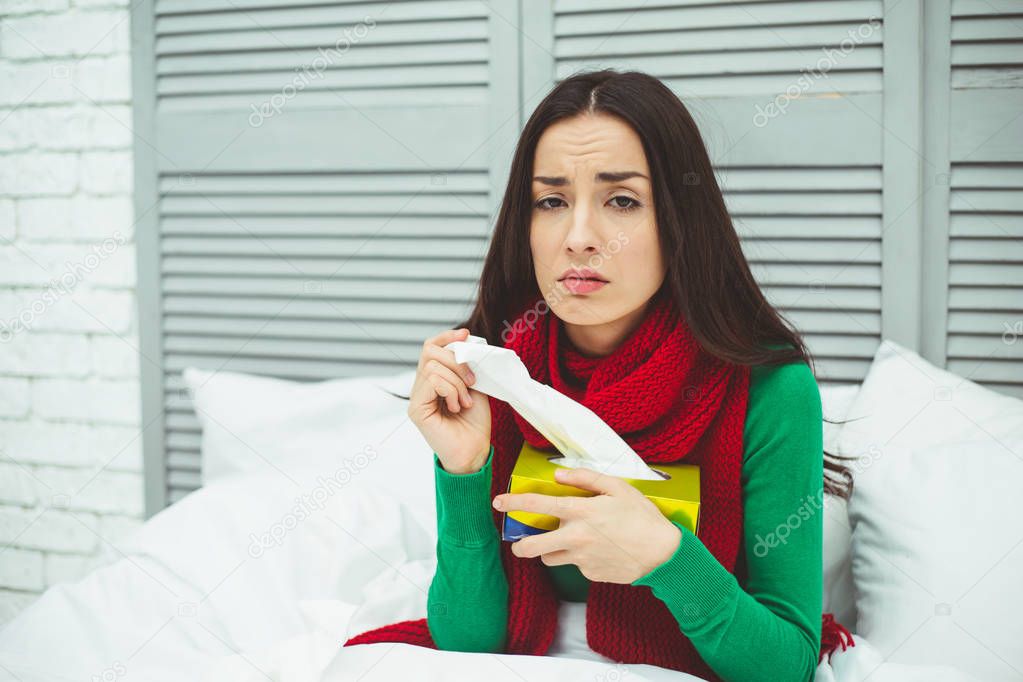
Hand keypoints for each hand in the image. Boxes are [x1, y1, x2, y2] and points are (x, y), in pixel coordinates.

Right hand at [408, 328, 490, 474]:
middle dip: (456, 361)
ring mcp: (417, 397)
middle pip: (430, 351)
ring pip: (432, 367)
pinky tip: (456, 406)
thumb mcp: (474, 385)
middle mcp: (421, 386)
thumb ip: (466, 364)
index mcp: (434, 378)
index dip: (447, 337)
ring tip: (465, 400)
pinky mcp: (416, 409)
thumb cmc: (474, 422)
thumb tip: (465, 339)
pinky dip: (450, 391)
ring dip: (456, 381)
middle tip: (471, 381)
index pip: (431, 347)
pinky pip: (432, 382)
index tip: (466, 334)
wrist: (474, 450)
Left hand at [493, 466, 682, 583]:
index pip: (537, 504)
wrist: (662, 553)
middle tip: (519, 542)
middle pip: (531, 546)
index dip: (513, 502)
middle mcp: (575, 536)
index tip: (498, 502)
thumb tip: (558, 475)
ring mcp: (581, 559)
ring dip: (551, 551)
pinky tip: (599, 551)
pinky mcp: (589, 575)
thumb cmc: (642, 516)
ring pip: (550, 558)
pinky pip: (575, 565)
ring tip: (568, 542)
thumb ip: (585, 478)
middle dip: (519, 545)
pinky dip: (580, 558)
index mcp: (580, 511)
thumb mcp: (617, 488)